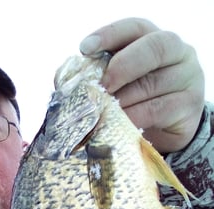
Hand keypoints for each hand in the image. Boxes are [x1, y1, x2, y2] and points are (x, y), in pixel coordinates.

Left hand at [80, 18, 204, 152]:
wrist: (167, 131)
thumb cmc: (138, 101)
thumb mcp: (121, 84)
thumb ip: (101, 76)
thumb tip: (69, 81)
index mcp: (154, 38)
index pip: (134, 27)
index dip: (109, 35)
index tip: (85, 48)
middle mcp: (176, 51)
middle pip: (152, 48)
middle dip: (122, 66)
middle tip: (102, 86)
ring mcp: (187, 76)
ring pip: (152, 83)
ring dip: (123, 99)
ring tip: (105, 111)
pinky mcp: (188, 104)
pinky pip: (157, 108)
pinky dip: (135, 116)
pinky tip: (121, 123)